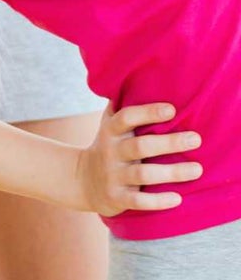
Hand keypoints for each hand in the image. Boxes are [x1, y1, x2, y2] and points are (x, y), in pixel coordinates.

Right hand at [74, 102, 201, 217]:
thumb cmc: (108, 147)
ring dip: (171, 172)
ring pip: (142, 174)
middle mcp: (110, 151)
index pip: (126, 118)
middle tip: (196, 139)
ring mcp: (113, 175)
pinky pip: (138, 201)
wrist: (82, 180)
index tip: (172, 110)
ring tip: (197, 169)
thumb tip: (138, 78)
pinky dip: (157, 201)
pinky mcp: (117, 198)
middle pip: (139, 146)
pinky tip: (178, 198)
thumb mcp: (109, 126)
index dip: (147, 113)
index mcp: (110, 131)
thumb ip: (122, 108)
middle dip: (168, 142)